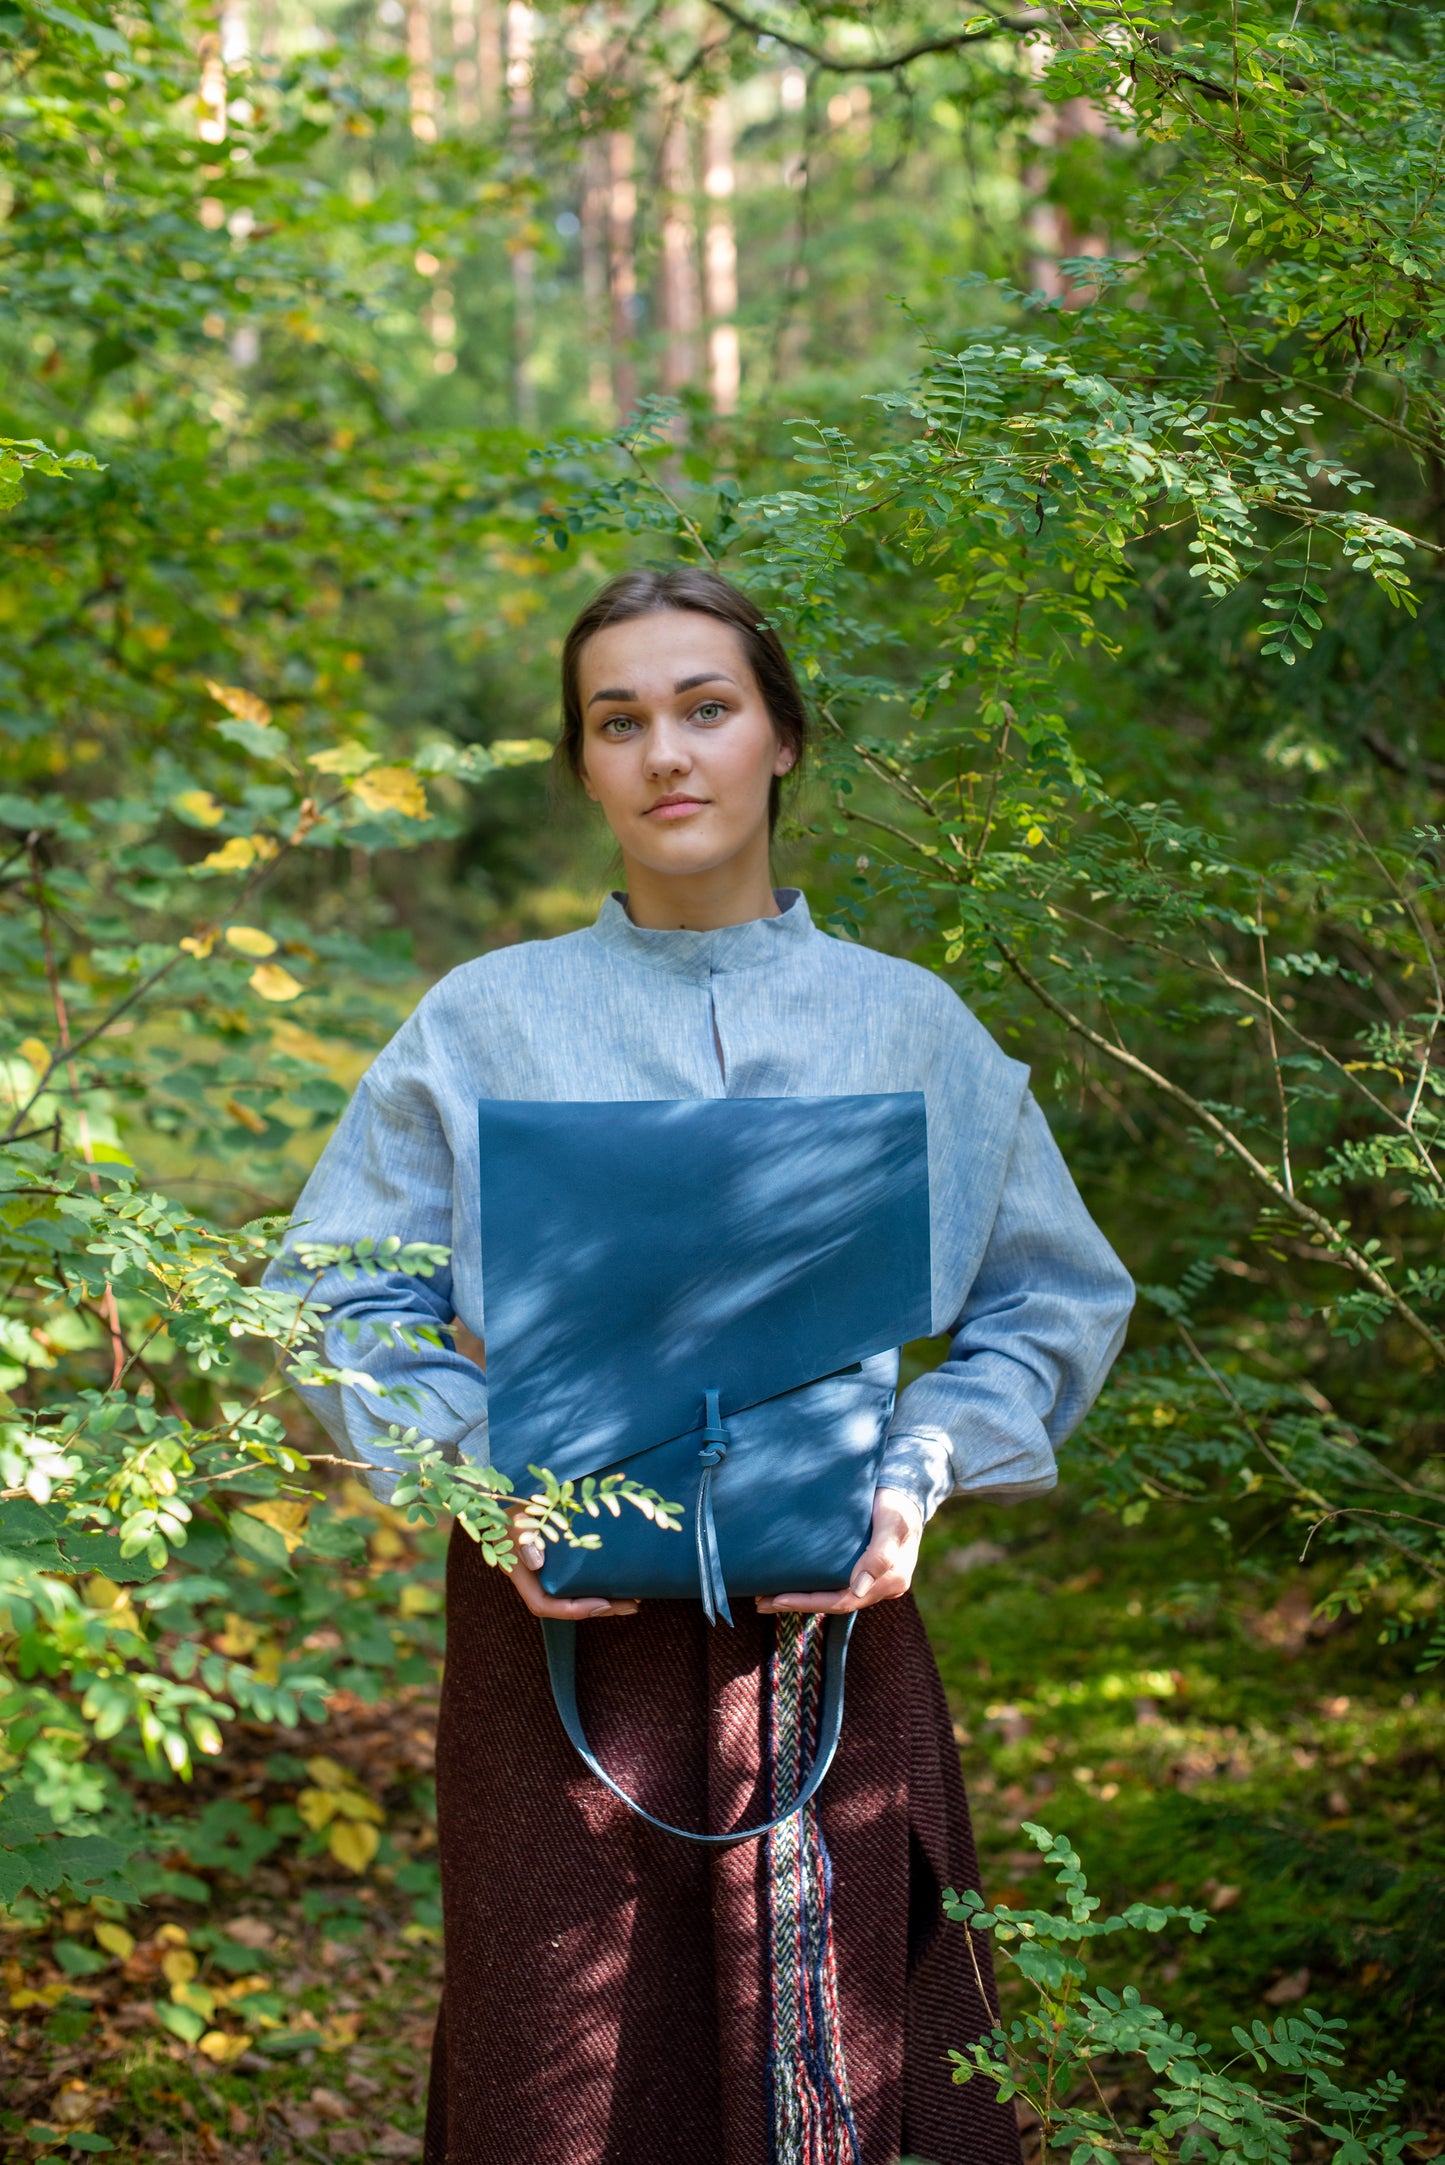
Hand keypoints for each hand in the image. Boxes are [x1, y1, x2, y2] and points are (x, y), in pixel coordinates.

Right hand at [504, 1508, 639, 1622]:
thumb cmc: (508, 1513)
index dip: (574, 1610)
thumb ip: (524, 1540)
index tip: (602, 1603)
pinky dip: (601, 1581)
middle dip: (601, 1608)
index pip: (545, 1605)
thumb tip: (537, 1563)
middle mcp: (539, 1581)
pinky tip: (623, 1577)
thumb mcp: (514, 1523)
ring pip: (578, 1595)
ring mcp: (551, 1573)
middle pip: (568, 1606)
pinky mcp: (563, 1562)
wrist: (505, 1502)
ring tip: (635, 1598)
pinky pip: (582, 1579)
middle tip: (633, 1605)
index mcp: (524, 1577)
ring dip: (606, 1598)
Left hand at [755, 1486, 923, 1615]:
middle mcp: (881, 1586)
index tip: (779, 1599)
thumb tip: (858, 1588)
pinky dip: (813, 1587)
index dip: (809, 1603)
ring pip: (833, 1596)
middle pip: (834, 1603)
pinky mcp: (864, 1569)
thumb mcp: (893, 1523)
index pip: (843, 1601)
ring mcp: (873, 1579)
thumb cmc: (898, 1503)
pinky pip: (836, 1584)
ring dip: (802, 1599)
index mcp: (891, 1580)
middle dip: (798, 1604)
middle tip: (762, 1602)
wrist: (907, 1489)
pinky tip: (792, 1583)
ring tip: (768, 1597)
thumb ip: (880, 1554)